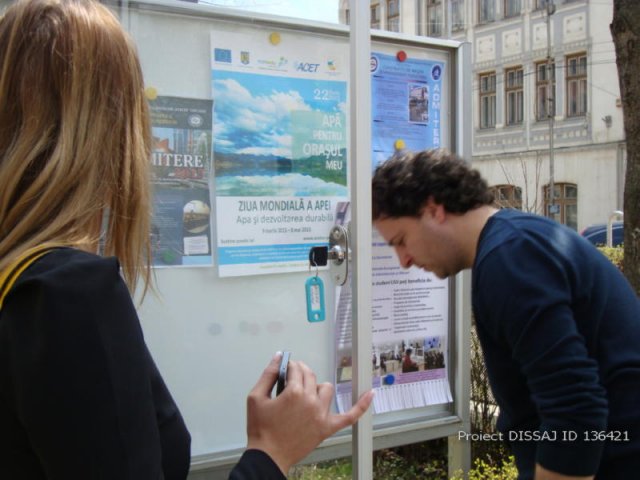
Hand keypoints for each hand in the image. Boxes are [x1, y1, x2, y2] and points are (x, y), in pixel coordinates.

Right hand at [245, 353, 373, 474]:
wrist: (268, 456)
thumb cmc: (260, 429)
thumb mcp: (256, 397)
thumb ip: (268, 374)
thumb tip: (278, 357)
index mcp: (294, 392)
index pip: (296, 369)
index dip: (290, 366)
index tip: (286, 368)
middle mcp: (311, 401)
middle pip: (310, 376)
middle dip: (301, 372)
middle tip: (293, 377)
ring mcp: (321, 414)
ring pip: (326, 389)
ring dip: (317, 386)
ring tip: (307, 391)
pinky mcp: (327, 428)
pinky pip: (350, 416)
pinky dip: (361, 405)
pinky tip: (370, 393)